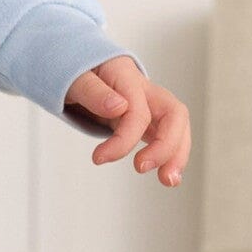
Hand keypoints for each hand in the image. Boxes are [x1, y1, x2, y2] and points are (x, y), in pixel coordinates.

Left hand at [64, 56, 189, 186]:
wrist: (80, 71)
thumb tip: (118, 106)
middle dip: (165, 145)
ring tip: (168, 181)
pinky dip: (171, 156)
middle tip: (141, 168)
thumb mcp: (73, 78)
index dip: (124, 138)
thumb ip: (93, 91)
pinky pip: (168, 136)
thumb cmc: (77, 74)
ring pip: (177, 127)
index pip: (137, 110)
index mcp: (126, 76)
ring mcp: (151, 104)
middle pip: (173, 114)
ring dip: (176, 155)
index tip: (99, 158)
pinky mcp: (150, 120)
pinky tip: (166, 175)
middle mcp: (145, 89)